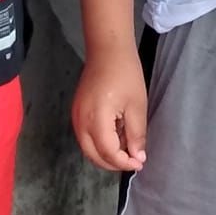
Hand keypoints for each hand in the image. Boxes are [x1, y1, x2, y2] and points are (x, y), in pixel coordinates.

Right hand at [71, 49, 148, 170]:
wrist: (107, 51)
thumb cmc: (125, 74)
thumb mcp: (137, 106)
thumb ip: (136, 134)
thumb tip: (137, 157)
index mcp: (96, 118)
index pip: (107, 152)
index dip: (124, 162)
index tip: (140, 162)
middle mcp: (80, 121)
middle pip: (93, 155)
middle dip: (113, 163)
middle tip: (133, 161)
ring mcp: (75, 117)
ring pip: (87, 148)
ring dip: (105, 155)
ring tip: (126, 150)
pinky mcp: (76, 112)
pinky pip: (85, 137)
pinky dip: (99, 144)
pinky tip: (115, 138)